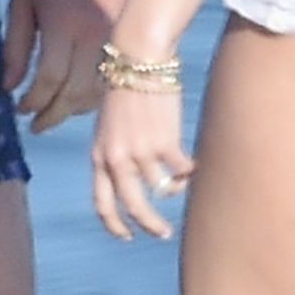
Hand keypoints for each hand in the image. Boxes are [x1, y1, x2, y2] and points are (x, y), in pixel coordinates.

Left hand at [2, 0, 128, 133]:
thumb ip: (15, 46)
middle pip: (76, 93)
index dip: (32, 101)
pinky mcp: (130, 39)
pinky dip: (94, 97)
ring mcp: (117, 39)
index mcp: (64, 24)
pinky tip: (76, 98)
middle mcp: (95, 36)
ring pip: (98, 92)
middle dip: (52, 115)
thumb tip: (8, 87)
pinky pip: (113, 80)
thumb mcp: (21, 2)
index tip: (18, 108)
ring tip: (53, 113)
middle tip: (34, 125)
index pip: (50, 79)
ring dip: (73, 110)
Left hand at [91, 85, 194, 240]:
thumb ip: (115, 150)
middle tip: (163, 233)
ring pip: (163, 189)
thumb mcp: (108, 122)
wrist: (137, 58)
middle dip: (150, 225)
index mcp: (99, 154)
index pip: (102, 203)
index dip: (114, 225)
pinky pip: (182, 171)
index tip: (127, 236)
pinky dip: (190, 172)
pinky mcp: (165, 142)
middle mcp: (117, 158)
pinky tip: (194, 166)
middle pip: (134, 206)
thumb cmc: (123, 84)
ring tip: (181, 182)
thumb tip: (136, 178)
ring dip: (174, 189)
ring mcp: (142, 152)